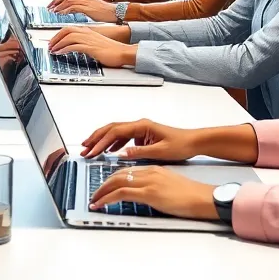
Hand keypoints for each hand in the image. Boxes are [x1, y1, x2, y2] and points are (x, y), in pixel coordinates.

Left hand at [47, 26, 135, 66]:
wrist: (122, 52)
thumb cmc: (111, 49)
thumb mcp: (96, 43)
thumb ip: (86, 42)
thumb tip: (76, 46)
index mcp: (88, 31)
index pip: (69, 28)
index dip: (58, 34)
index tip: (53, 40)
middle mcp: (87, 33)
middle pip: (66, 30)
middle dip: (56, 38)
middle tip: (49, 45)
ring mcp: (89, 39)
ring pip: (68, 37)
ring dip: (58, 43)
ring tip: (52, 50)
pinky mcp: (91, 47)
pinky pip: (74, 46)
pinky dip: (65, 48)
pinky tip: (60, 52)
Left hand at [50, 0, 117, 22]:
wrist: (113, 12)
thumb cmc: (103, 12)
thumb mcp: (88, 6)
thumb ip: (79, 6)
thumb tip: (70, 9)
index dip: (57, 0)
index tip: (51, 5)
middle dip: (55, 2)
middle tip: (49, 8)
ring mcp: (84, 0)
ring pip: (67, 1)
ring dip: (59, 7)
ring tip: (54, 12)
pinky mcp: (86, 7)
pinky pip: (72, 7)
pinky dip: (65, 10)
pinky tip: (61, 14)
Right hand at [80, 119, 196, 160]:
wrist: (194, 142)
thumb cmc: (181, 144)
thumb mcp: (160, 151)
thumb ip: (138, 152)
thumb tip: (119, 154)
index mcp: (142, 126)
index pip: (115, 133)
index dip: (101, 142)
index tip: (92, 151)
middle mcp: (139, 125)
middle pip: (111, 129)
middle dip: (96, 138)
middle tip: (84, 149)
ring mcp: (140, 129)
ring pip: (115, 132)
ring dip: (102, 140)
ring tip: (91, 150)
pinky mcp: (142, 135)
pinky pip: (123, 137)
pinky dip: (113, 143)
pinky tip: (109, 151)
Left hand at [88, 165, 217, 220]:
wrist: (204, 198)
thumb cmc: (192, 196)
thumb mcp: (169, 187)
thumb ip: (154, 187)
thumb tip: (142, 196)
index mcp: (154, 169)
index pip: (126, 171)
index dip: (112, 179)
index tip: (104, 187)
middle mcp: (149, 172)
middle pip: (118, 174)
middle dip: (103, 184)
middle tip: (94, 194)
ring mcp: (148, 181)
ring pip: (116, 181)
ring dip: (101, 191)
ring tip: (94, 200)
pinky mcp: (149, 193)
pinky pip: (121, 193)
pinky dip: (107, 198)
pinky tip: (100, 204)